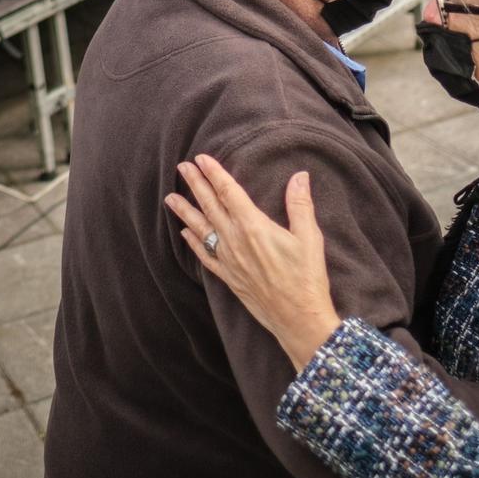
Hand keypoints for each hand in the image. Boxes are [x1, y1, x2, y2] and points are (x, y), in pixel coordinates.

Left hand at [166, 158, 340, 369]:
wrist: (298, 319)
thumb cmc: (306, 277)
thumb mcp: (309, 238)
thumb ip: (300, 205)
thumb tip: (300, 176)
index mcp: (253, 226)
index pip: (229, 192)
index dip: (214, 173)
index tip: (201, 159)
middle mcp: (235, 240)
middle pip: (210, 206)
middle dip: (195, 184)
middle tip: (181, 167)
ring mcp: (229, 259)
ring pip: (202, 229)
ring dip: (185, 211)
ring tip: (170, 198)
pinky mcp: (228, 277)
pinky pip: (205, 255)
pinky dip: (194, 242)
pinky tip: (185, 233)